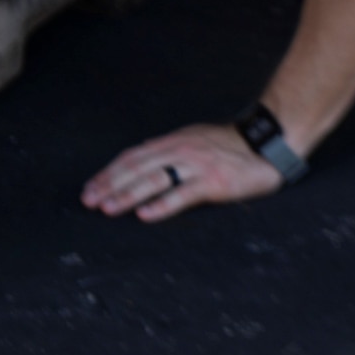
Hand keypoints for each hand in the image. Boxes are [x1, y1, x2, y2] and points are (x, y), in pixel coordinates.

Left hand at [80, 123, 283, 222]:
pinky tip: (145, 214)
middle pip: (136, 167)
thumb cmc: (227, 145)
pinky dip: (162, 205)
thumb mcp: (191, 140)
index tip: (90, 187)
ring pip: (154, 179)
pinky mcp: (213, 181)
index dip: (109, 172)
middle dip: (109, 184)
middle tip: (89, 200)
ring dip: (127, 194)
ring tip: (108, 208)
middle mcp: (178, 150)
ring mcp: (195, 165)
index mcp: (170, 142)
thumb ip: (167, 151)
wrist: (265, 143)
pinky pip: (183, 193)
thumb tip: (141, 159)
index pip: (131, 157)